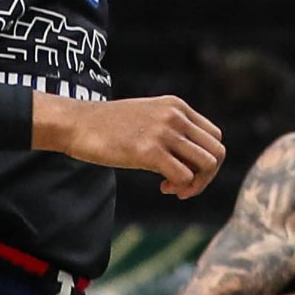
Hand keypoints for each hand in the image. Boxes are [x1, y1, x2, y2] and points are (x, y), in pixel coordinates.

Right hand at [39, 92, 226, 196]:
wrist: (78, 124)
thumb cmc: (110, 127)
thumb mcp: (149, 117)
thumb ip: (172, 129)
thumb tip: (192, 159)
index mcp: (178, 106)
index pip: (215, 137)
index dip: (206, 160)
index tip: (187, 170)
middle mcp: (176, 116)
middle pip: (216, 153)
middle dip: (206, 176)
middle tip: (183, 186)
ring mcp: (163, 132)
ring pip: (207, 164)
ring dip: (195, 184)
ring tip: (173, 188)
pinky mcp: (148, 151)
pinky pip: (184, 176)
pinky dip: (180, 187)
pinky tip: (163, 187)